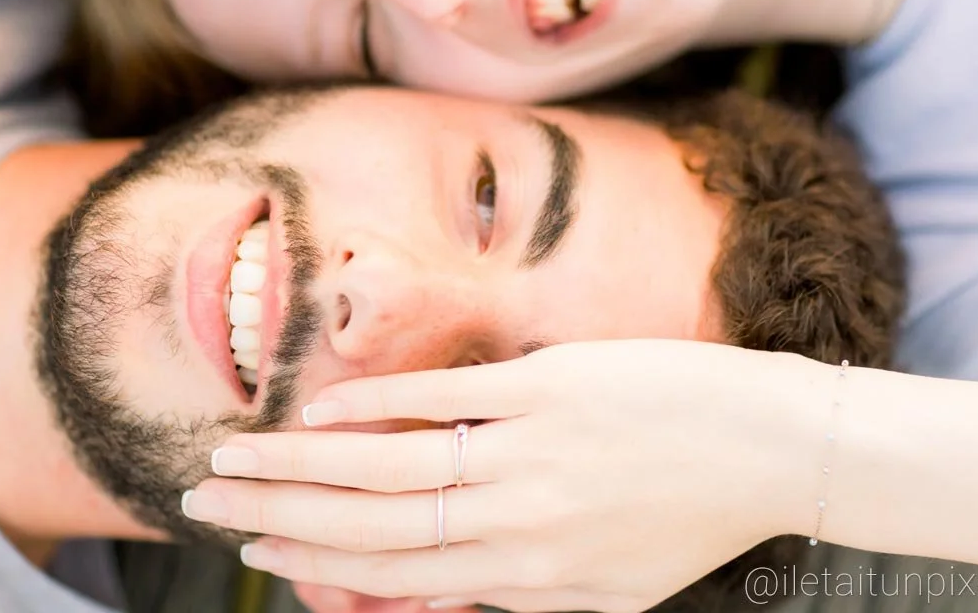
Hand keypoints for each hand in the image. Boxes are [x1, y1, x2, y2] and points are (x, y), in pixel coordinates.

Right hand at [187, 342, 823, 612]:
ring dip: (300, 462)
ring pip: (390, 467)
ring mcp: (529, 452)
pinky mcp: (551, 389)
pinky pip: (447, 402)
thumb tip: (433, 590)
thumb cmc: (688, 518)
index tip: (250, 549)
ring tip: (233, 453)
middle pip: (370, 524)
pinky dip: (377, 405)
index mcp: (525, 576)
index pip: (391, 576)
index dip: (311, 561)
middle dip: (277, 514)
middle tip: (203, 499)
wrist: (774, 451)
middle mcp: (513, 522)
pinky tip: (321, 406)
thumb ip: (515, 590)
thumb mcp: (605, 587)